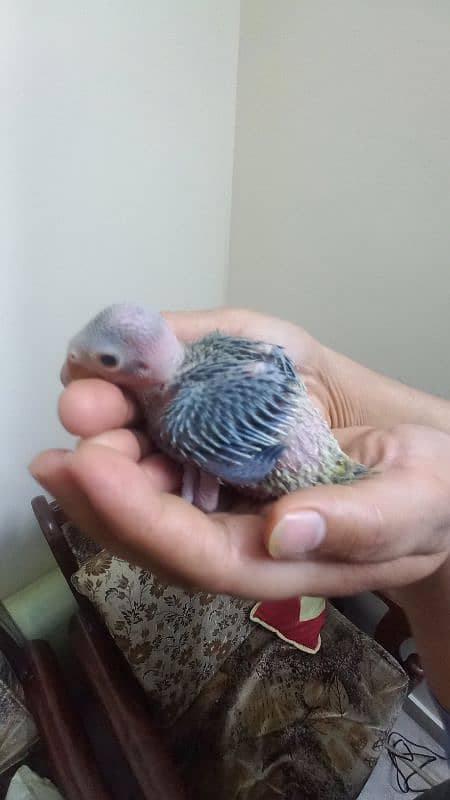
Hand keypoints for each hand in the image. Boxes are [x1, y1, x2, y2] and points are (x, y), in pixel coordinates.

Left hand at [30, 308, 449, 599]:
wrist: (415, 459)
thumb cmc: (422, 490)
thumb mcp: (413, 504)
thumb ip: (358, 524)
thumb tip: (284, 531)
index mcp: (269, 560)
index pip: (188, 552)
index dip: (135, 512)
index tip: (92, 462)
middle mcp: (225, 528)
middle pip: (143, 521)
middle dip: (98, 473)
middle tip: (80, 414)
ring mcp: (214, 486)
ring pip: (138, 479)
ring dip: (103, 435)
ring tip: (82, 389)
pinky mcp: (215, 443)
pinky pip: (160, 436)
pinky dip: (133, 405)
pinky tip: (114, 375)